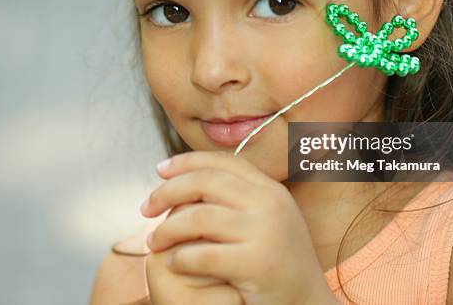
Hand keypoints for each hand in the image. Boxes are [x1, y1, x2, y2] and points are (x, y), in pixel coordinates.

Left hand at [141, 151, 336, 304]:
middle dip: (167, 191)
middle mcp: (270, 203)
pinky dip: (181, 257)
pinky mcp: (257, 263)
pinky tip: (173, 262)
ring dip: (167, 228)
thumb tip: (192, 176)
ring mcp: (266, 232)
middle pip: (206, 182)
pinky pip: (203, 255)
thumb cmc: (278, 261)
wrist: (307, 303)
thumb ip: (239, 196)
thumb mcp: (267, 217)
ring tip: (153, 240)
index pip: (223, 162)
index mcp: (270, 189)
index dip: (188, 161)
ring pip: (199, 217)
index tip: (160, 169)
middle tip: (146, 207)